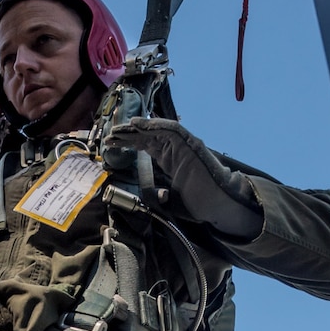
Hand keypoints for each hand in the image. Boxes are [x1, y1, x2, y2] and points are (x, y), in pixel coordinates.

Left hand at [101, 118, 262, 239]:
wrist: (218, 206)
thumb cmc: (201, 204)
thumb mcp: (173, 201)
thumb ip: (163, 197)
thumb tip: (159, 196)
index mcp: (171, 160)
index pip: (147, 145)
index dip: (130, 142)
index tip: (113, 143)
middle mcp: (177, 150)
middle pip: (149, 136)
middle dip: (129, 134)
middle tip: (111, 135)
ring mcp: (184, 145)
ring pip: (158, 130)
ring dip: (138, 128)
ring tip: (121, 128)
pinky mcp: (191, 145)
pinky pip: (171, 130)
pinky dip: (155, 125)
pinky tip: (139, 125)